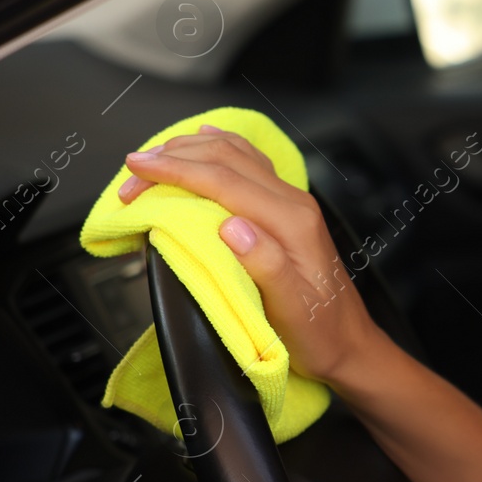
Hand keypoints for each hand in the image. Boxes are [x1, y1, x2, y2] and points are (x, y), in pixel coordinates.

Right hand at [118, 124, 379, 385]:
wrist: (350, 342)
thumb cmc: (321, 332)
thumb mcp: (292, 310)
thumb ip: (266, 266)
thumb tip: (232, 227)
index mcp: (291, 222)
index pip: (223, 180)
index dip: (175, 170)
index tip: (136, 169)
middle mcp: (294, 204)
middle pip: (227, 159)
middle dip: (173, 158)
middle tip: (131, 172)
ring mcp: (292, 205)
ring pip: (237, 156)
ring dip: (192, 151)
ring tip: (153, 158)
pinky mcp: (287, 212)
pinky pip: (250, 167)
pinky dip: (220, 150)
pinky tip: (206, 139)